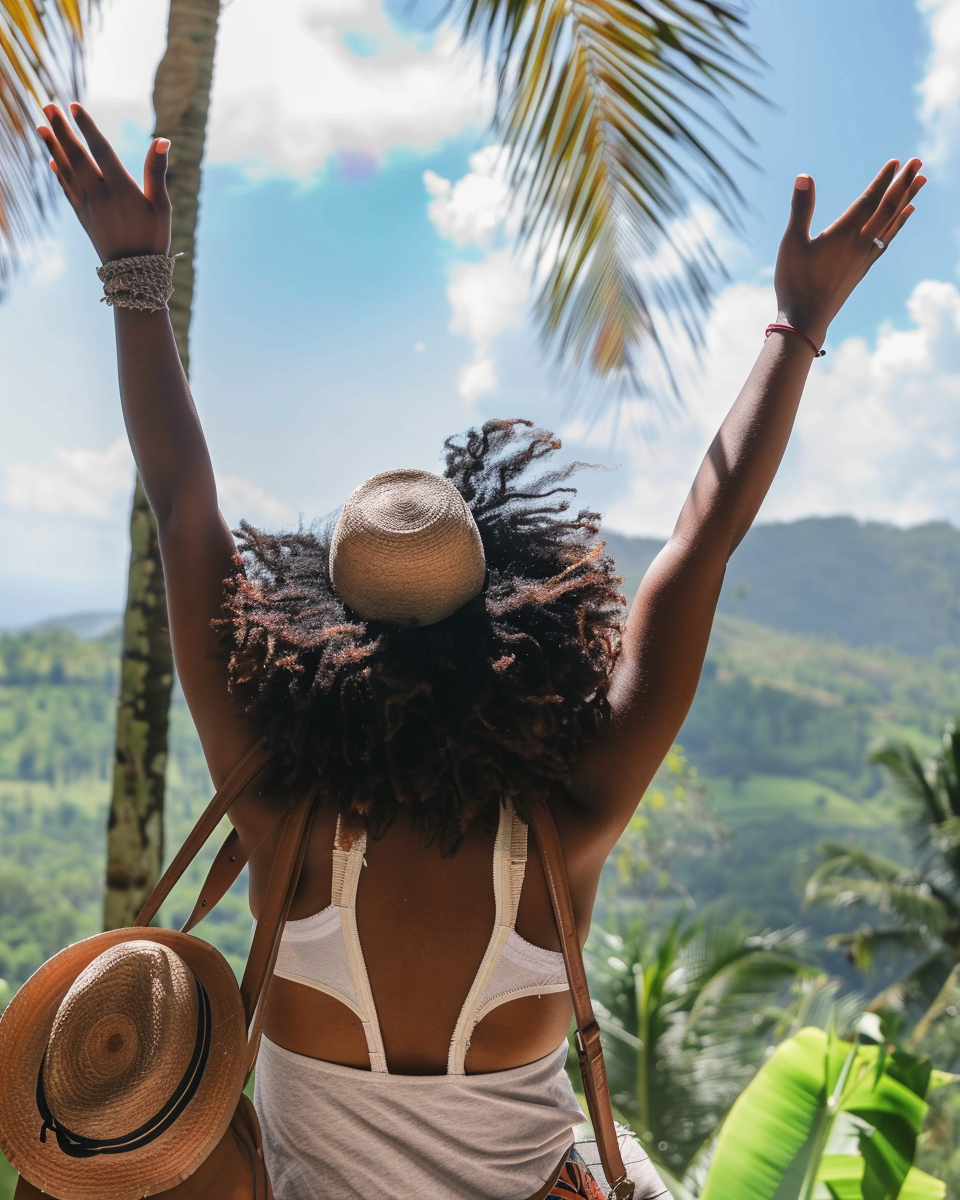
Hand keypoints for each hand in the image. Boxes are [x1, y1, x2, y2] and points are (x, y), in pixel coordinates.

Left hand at [37, 104, 170, 263]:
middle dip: (61, 130)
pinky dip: (58, 173)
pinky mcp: (82, 216)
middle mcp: (99, 194)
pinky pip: (67, 189)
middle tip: (47, 106)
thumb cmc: (154, 237)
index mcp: (121, 189)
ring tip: (41, 126)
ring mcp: (87, 205)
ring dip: (53, 147)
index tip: (73, 106)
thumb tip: (163, 139)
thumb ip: (157, 171)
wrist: (134, 274)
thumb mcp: (161, 205)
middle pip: (76, 156)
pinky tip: (52, 161)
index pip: (100, 150)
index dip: (86, 127)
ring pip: (66, 170)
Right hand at [774, 159, 924, 347]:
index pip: (870, 200)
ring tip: (922, 182)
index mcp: (844, 235)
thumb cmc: (795, 282)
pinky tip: (905, 214)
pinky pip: (887, 239)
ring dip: (907, 199)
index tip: (898, 161)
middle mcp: (860, 244)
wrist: (806, 320)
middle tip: (919, 162)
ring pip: (892, 222)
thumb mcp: (791, 244)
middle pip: (888, 208)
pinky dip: (899, 223)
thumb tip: (804, 176)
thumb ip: (800, 209)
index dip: (884, 180)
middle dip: (904, 183)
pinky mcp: (863, 267)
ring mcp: (865, 257)